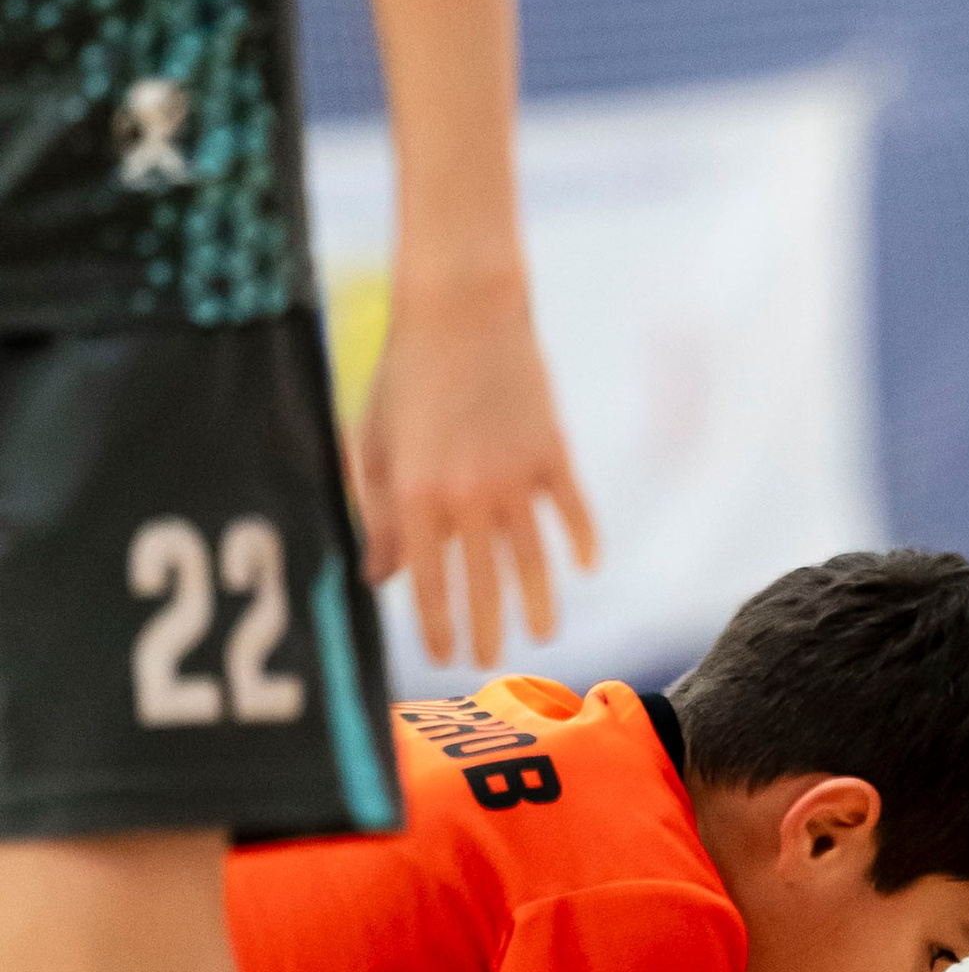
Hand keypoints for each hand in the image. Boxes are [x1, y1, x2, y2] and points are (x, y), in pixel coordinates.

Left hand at [354, 275, 597, 666]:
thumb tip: (380, 579)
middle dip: (486, 631)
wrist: (461, 307)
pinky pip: (572, 510)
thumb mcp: (378, 444)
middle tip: (490, 664)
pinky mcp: (552, 450)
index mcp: (416, 495)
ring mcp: (515, 475)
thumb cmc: (405, 373)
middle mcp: (467, 495)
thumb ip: (381, 515)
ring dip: (538, 604)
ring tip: (543, 636)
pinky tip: (587, 567)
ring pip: (533, 560)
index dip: (437, 627)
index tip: (445, 657)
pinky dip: (582, 540)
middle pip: (482, 584)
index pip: (428, 584)